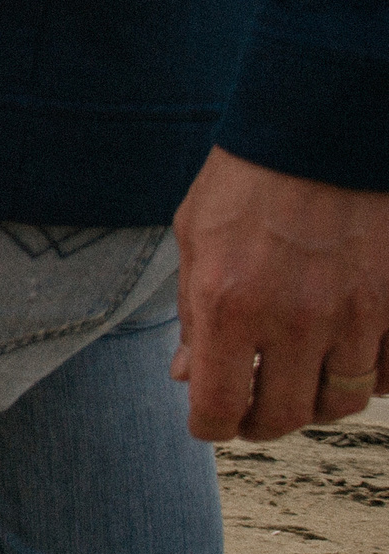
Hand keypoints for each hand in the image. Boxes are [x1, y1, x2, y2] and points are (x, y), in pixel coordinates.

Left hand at [171, 147, 388, 440]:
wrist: (323, 128)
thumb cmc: (248, 179)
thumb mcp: (195, 239)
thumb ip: (192, 315)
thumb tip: (185, 375)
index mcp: (229, 306)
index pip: (219, 409)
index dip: (210, 426)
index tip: (210, 418)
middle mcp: (294, 319)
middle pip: (284, 417)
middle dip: (261, 423)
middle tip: (252, 409)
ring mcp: (354, 314)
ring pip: (341, 401)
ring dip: (314, 401)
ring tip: (298, 382)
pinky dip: (368, 380)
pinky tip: (344, 361)